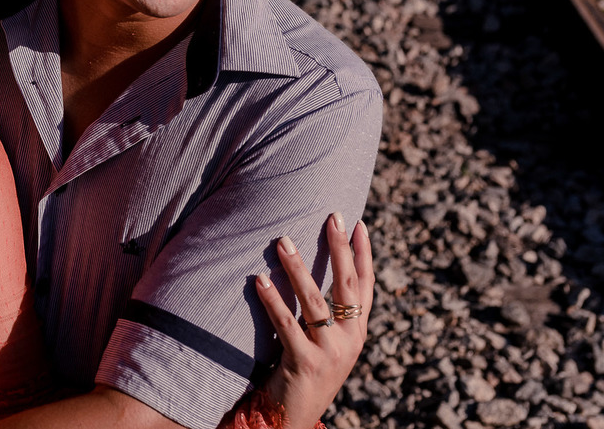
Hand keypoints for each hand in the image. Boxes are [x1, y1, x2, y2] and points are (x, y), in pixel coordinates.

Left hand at [255, 214, 373, 428]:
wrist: (294, 417)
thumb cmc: (305, 372)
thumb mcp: (326, 342)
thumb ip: (327, 312)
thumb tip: (310, 269)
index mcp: (357, 330)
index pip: (365, 285)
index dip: (363, 254)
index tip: (358, 223)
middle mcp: (350, 339)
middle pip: (346, 285)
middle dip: (340, 248)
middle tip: (331, 217)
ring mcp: (330, 352)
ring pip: (315, 301)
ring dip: (298, 268)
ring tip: (283, 241)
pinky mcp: (305, 363)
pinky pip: (286, 325)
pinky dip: (273, 301)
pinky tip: (260, 280)